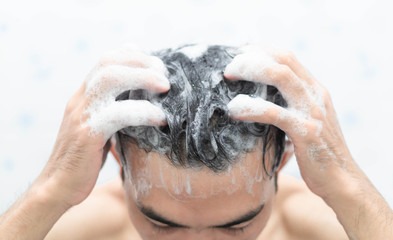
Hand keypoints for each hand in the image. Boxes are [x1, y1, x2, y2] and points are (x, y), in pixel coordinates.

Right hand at [37, 45, 169, 206]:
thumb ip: (115, 111)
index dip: (132, 55)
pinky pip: (118, 114)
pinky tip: (161, 119)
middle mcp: (80, 99)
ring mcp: (81, 114)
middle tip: (164, 74)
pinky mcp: (87, 134)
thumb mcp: (101, 128)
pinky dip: (144, 112)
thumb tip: (144, 102)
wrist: (58, 186)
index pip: (105, 61)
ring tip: (166, 87)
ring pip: (109, 79)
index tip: (155, 63)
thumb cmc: (86, 158)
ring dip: (143, 78)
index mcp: (84, 96)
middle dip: (140, 61)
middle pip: (108, 62)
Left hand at [224, 45, 353, 197]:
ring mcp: (313, 111)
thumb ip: (290, 106)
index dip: (261, 50)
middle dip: (252, 57)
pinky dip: (251, 107)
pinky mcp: (306, 132)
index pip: (287, 58)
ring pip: (280, 77)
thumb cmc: (318, 152)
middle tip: (229, 67)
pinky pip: (274, 113)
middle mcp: (316, 95)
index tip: (239, 53)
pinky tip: (234, 110)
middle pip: (282, 60)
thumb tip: (260, 100)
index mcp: (315, 90)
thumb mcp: (307, 121)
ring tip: (228, 77)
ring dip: (250, 71)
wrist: (342, 180)